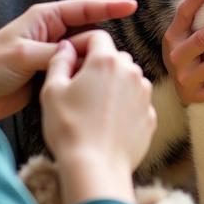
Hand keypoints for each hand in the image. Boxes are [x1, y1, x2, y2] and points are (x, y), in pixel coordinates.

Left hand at [0, 0, 137, 118]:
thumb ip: (57, 54)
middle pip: (88, 34)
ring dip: (93, 63)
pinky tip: (94, 86)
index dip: (109, 6)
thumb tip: (85, 55)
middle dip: (102, 44)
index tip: (132, 5)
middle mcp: (50, 34)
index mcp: (44, 18)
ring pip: (82, 56)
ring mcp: (49, 56)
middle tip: (115, 60)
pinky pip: (73, 73)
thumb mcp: (24, 56)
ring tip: (107, 75)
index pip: (84, 8)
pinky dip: (83, 78)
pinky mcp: (48, 76)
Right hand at [40, 31, 154, 203]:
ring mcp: (145, 95)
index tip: (71, 55)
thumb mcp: (51, 91)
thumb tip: (66, 48)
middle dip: (98, 64)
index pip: (98, 36)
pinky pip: (136, 102)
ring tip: (93, 106)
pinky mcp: (151, 116)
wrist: (96, 167)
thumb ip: (59, 62)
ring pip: (128, 79)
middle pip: (115, 57)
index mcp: (106, 61)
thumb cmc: (69, 128)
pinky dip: (124, 106)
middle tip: (78, 83)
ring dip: (113, 85)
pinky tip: (107, 122)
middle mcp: (131, 72)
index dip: (82, 42)